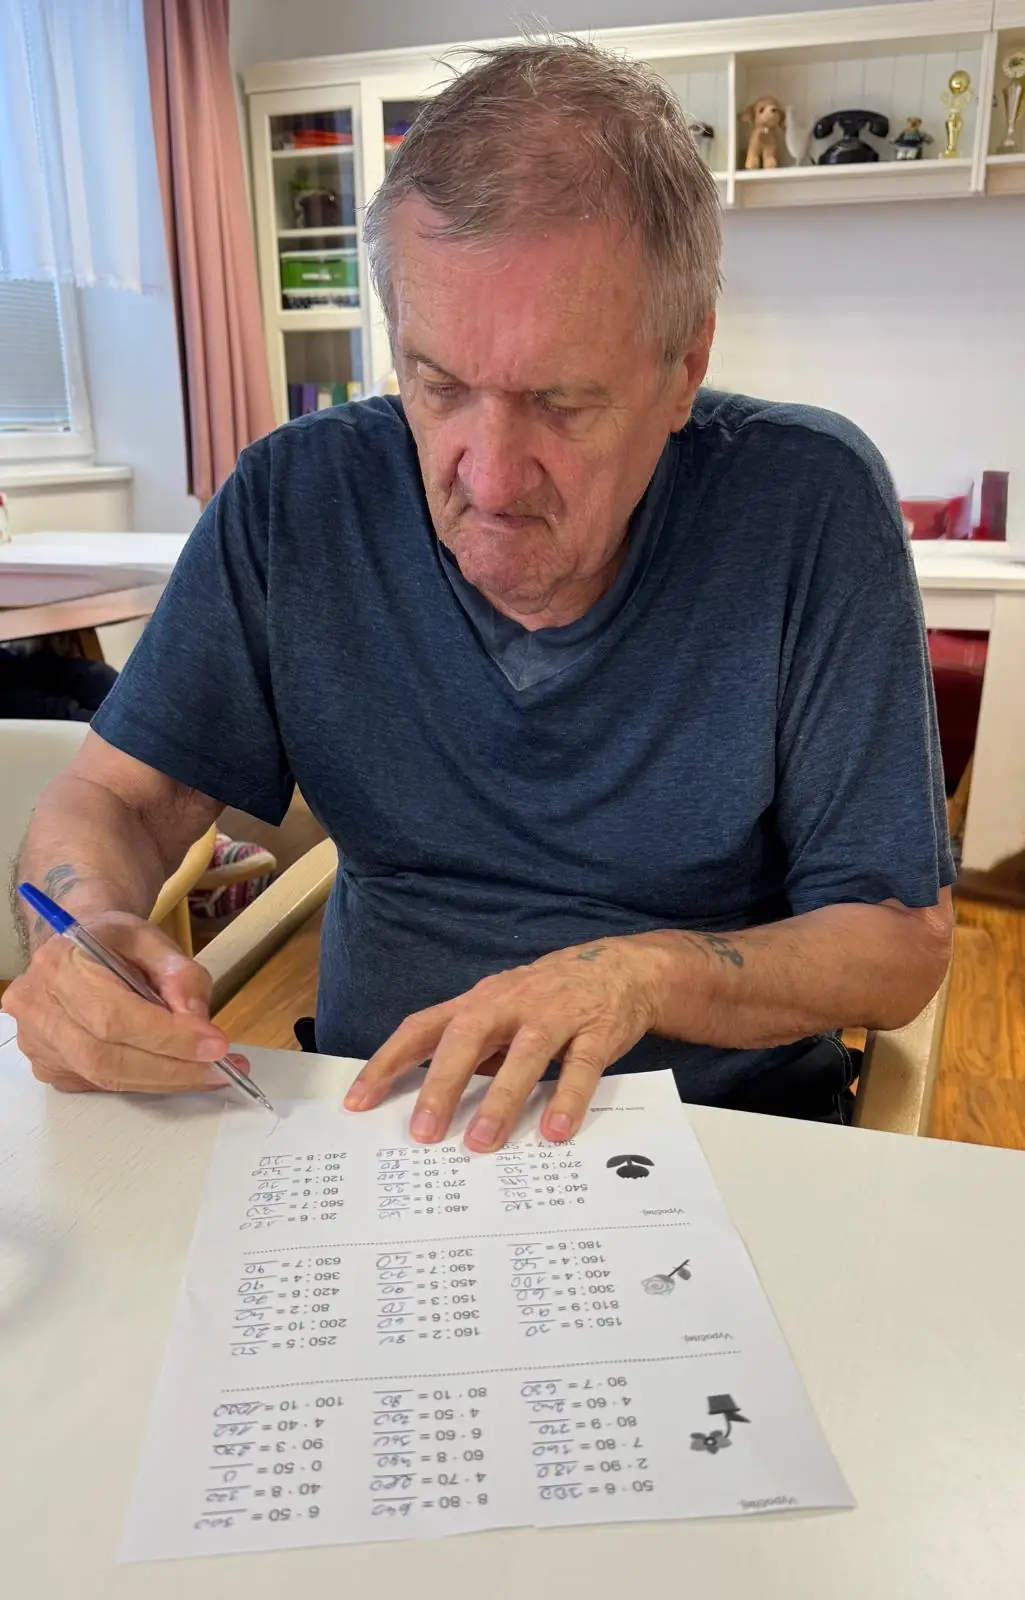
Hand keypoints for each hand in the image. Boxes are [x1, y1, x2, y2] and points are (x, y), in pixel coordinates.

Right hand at [2, 911, 246, 1093]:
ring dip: (164, 1080)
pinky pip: (101, 1085)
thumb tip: (198, 1025)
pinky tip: (175, 1069)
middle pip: (106, 1058)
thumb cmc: (114, 942)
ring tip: (209, 1073)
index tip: (217, 1046)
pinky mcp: (49, 1066)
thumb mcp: (154, 941)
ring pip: (105, 1078)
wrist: (76, 946)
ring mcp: (37, 1042)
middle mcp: (37, 1005)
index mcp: (60, 962)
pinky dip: (145, 1081)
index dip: (168, 1038)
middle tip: (220, 1069)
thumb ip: (180, 976)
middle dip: (172, 1069)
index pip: (114, 1016)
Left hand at [344, 937, 661, 1151]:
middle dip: (442, 1084)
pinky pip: (581, 1066)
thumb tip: (427, 1101)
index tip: (358, 1102)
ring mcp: (556, 1015)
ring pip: (524, 1054)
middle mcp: (511, 1003)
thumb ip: (470, 1048)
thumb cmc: (548, 998)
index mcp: (479, 1001)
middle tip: (423, 1133)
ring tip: (482, 1143)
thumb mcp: (500, 1011)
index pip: (423, 1028)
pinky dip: (567, 1098)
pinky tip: (554, 1132)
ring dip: (501, 1098)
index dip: (388, 1062)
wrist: (622, 968)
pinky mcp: (597, 1030)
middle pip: (468, 1037)